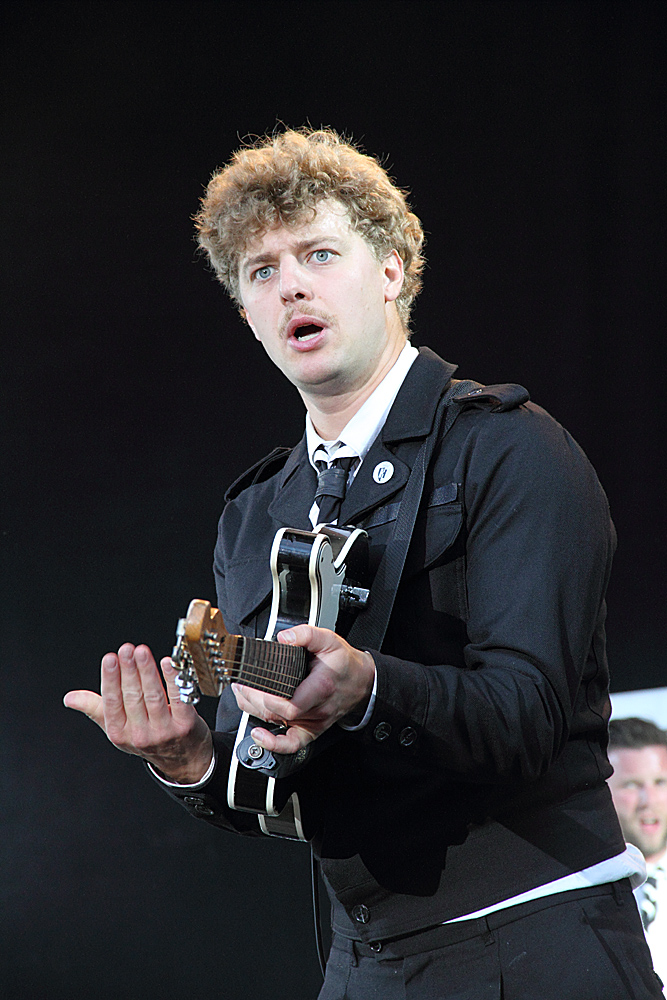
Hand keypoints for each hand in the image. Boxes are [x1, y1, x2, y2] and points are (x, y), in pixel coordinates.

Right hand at [63, 643, 212, 783]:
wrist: (182, 759)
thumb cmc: (147, 736)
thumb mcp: (118, 726)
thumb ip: (95, 708)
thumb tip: (70, 698)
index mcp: (119, 733)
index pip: (112, 702)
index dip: (111, 679)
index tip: (109, 658)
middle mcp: (140, 734)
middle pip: (133, 697)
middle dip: (129, 670)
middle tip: (126, 649)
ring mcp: (163, 731)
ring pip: (153, 696)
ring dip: (147, 670)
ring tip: (142, 651)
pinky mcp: (185, 726)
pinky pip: (178, 699)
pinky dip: (172, 679)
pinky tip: (167, 663)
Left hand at [231, 625, 374, 754]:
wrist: (361, 682)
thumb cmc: (344, 663)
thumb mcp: (329, 640)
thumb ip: (306, 635)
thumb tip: (284, 638)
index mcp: (320, 688)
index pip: (291, 705)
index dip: (268, 699)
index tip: (252, 684)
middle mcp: (316, 709)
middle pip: (278, 714)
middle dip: (253, 699)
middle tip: (241, 682)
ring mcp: (312, 721)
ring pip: (277, 723)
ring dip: (255, 710)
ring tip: (242, 692)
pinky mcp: (310, 729)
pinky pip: (291, 744)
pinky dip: (273, 744)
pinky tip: (258, 734)